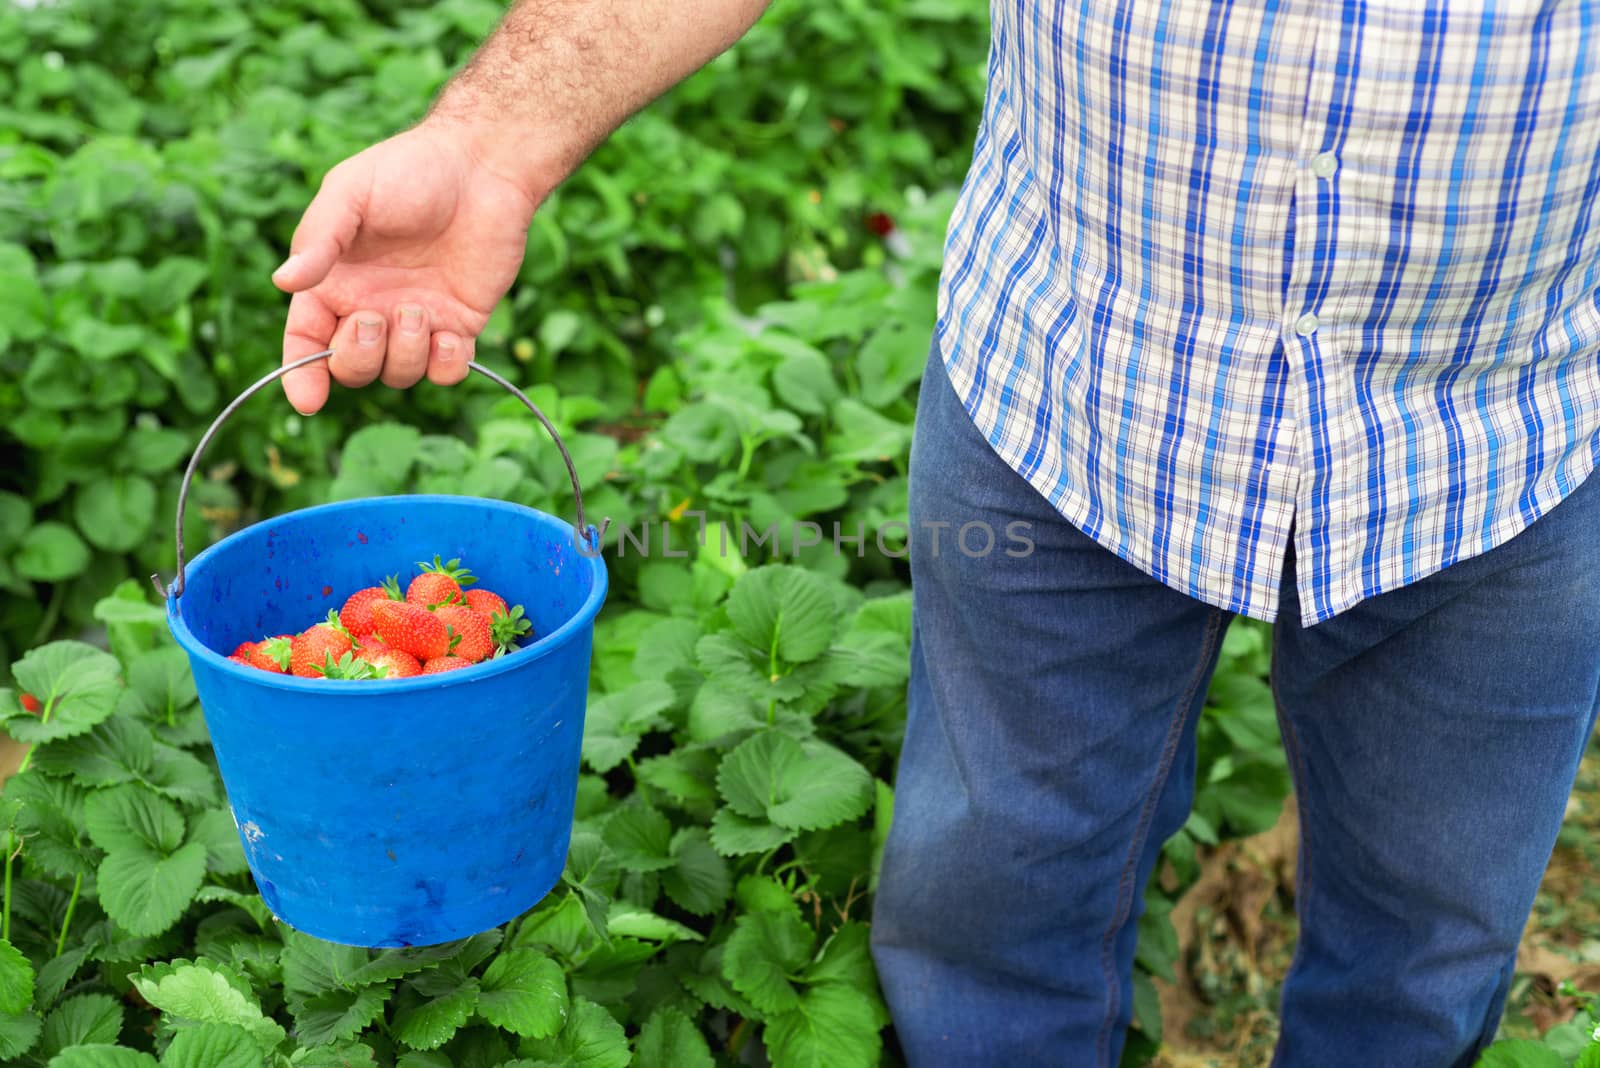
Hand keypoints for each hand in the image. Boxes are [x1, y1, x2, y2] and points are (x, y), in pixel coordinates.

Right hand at [272, 122, 538, 413]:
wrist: (481, 168)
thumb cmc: (410, 170)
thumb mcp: (351, 193)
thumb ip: (320, 240)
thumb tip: (284, 283)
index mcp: (334, 282)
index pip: (306, 341)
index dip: (300, 375)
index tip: (308, 401)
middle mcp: (371, 307)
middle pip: (351, 368)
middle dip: (359, 357)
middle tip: (377, 318)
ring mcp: (416, 320)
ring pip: (399, 375)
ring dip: (405, 355)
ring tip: (419, 311)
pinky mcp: (459, 324)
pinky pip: (447, 372)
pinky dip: (446, 366)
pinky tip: (450, 334)